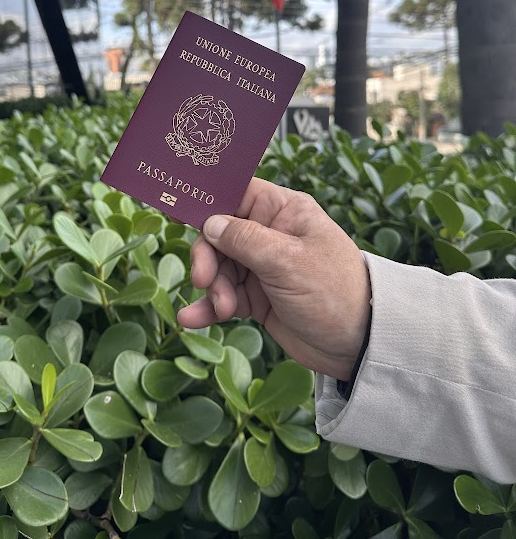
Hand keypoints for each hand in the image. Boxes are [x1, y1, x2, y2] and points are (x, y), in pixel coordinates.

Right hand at [177, 178, 371, 380]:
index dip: (209, 202)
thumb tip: (209, 222)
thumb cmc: (334, 292)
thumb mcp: (288, 261)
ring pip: (219, 267)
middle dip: (208, 257)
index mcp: (284, 211)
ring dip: (213, 288)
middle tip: (204, 280)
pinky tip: (191, 319)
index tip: (180, 212)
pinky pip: (224, 296)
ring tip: (222, 309)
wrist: (359, 345)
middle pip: (219, 234)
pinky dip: (208, 307)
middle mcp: (271, 234)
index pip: (237, 193)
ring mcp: (263, 267)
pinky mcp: (258, 297)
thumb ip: (245, 240)